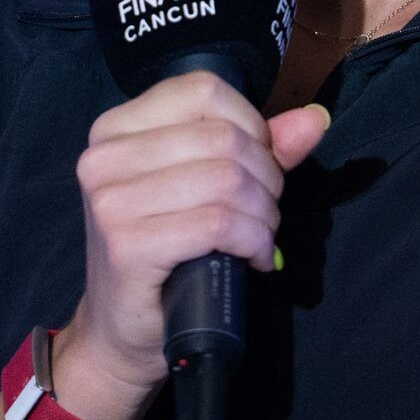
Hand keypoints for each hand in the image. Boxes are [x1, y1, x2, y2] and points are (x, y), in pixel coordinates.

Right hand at [51, 71, 328, 419]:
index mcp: (116, 127)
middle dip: (266, 177)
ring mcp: (110, 201)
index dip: (250, 124)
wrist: (124, 330)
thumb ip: (262, 146)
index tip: (258, 164)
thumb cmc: (168, 252)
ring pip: (226, 180)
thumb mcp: (210, 185)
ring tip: (261, 238)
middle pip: (223, 137)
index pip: (204, 89)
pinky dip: (253, 241)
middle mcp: (104, 156)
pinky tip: (255, 259)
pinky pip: (218, 224)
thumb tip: (315, 118)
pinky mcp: (126, 245)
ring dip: (264, 215)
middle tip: (265, 213)